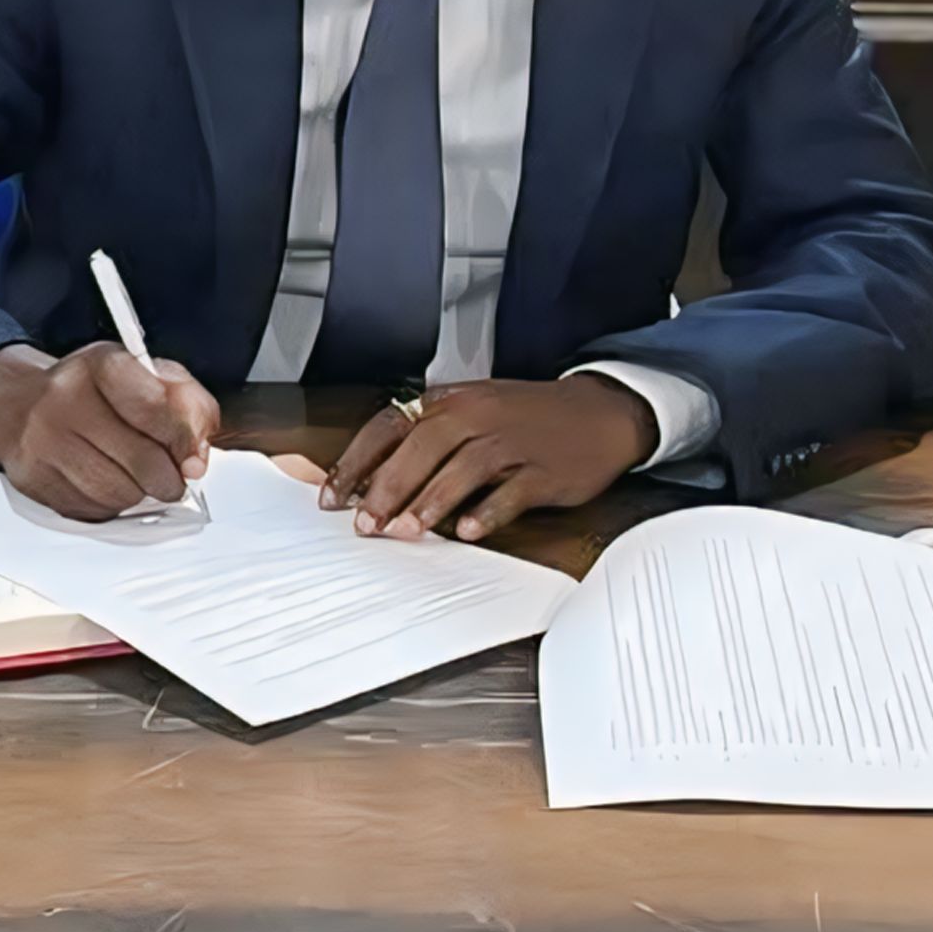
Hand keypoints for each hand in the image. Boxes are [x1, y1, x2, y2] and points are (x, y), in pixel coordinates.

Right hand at [0, 342, 221, 522]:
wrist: (19, 404)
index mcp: (100, 364)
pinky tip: (102, 481)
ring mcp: (45, 441)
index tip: (192, 456)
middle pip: (142, 461)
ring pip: (119, 493)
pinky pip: (92, 510)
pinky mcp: (34, 478)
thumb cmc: (91, 391)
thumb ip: (186, 404)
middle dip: (168, 477)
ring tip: (131, 474)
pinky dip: (108, 504)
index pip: (154, 408)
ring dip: (137, 493)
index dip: (183, 439)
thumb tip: (198, 454)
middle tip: (171, 476)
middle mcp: (66, 398)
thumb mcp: (144, 375)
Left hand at [319, 377, 656, 543]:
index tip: (333, 497)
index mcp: (453, 400)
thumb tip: (369, 482)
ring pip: (463, 468)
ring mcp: (513, 441)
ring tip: (407, 531)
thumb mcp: (474, 412)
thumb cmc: (527, 418)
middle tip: (366, 525)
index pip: (391, 424)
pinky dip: (489, 511)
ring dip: (431, 502)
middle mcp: (478, 414)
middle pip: (423, 447)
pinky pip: (512, 491)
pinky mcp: (544, 469)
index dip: (358, 461)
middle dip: (388, 488)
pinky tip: (470, 531)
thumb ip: (426, 441)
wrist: (599, 414)